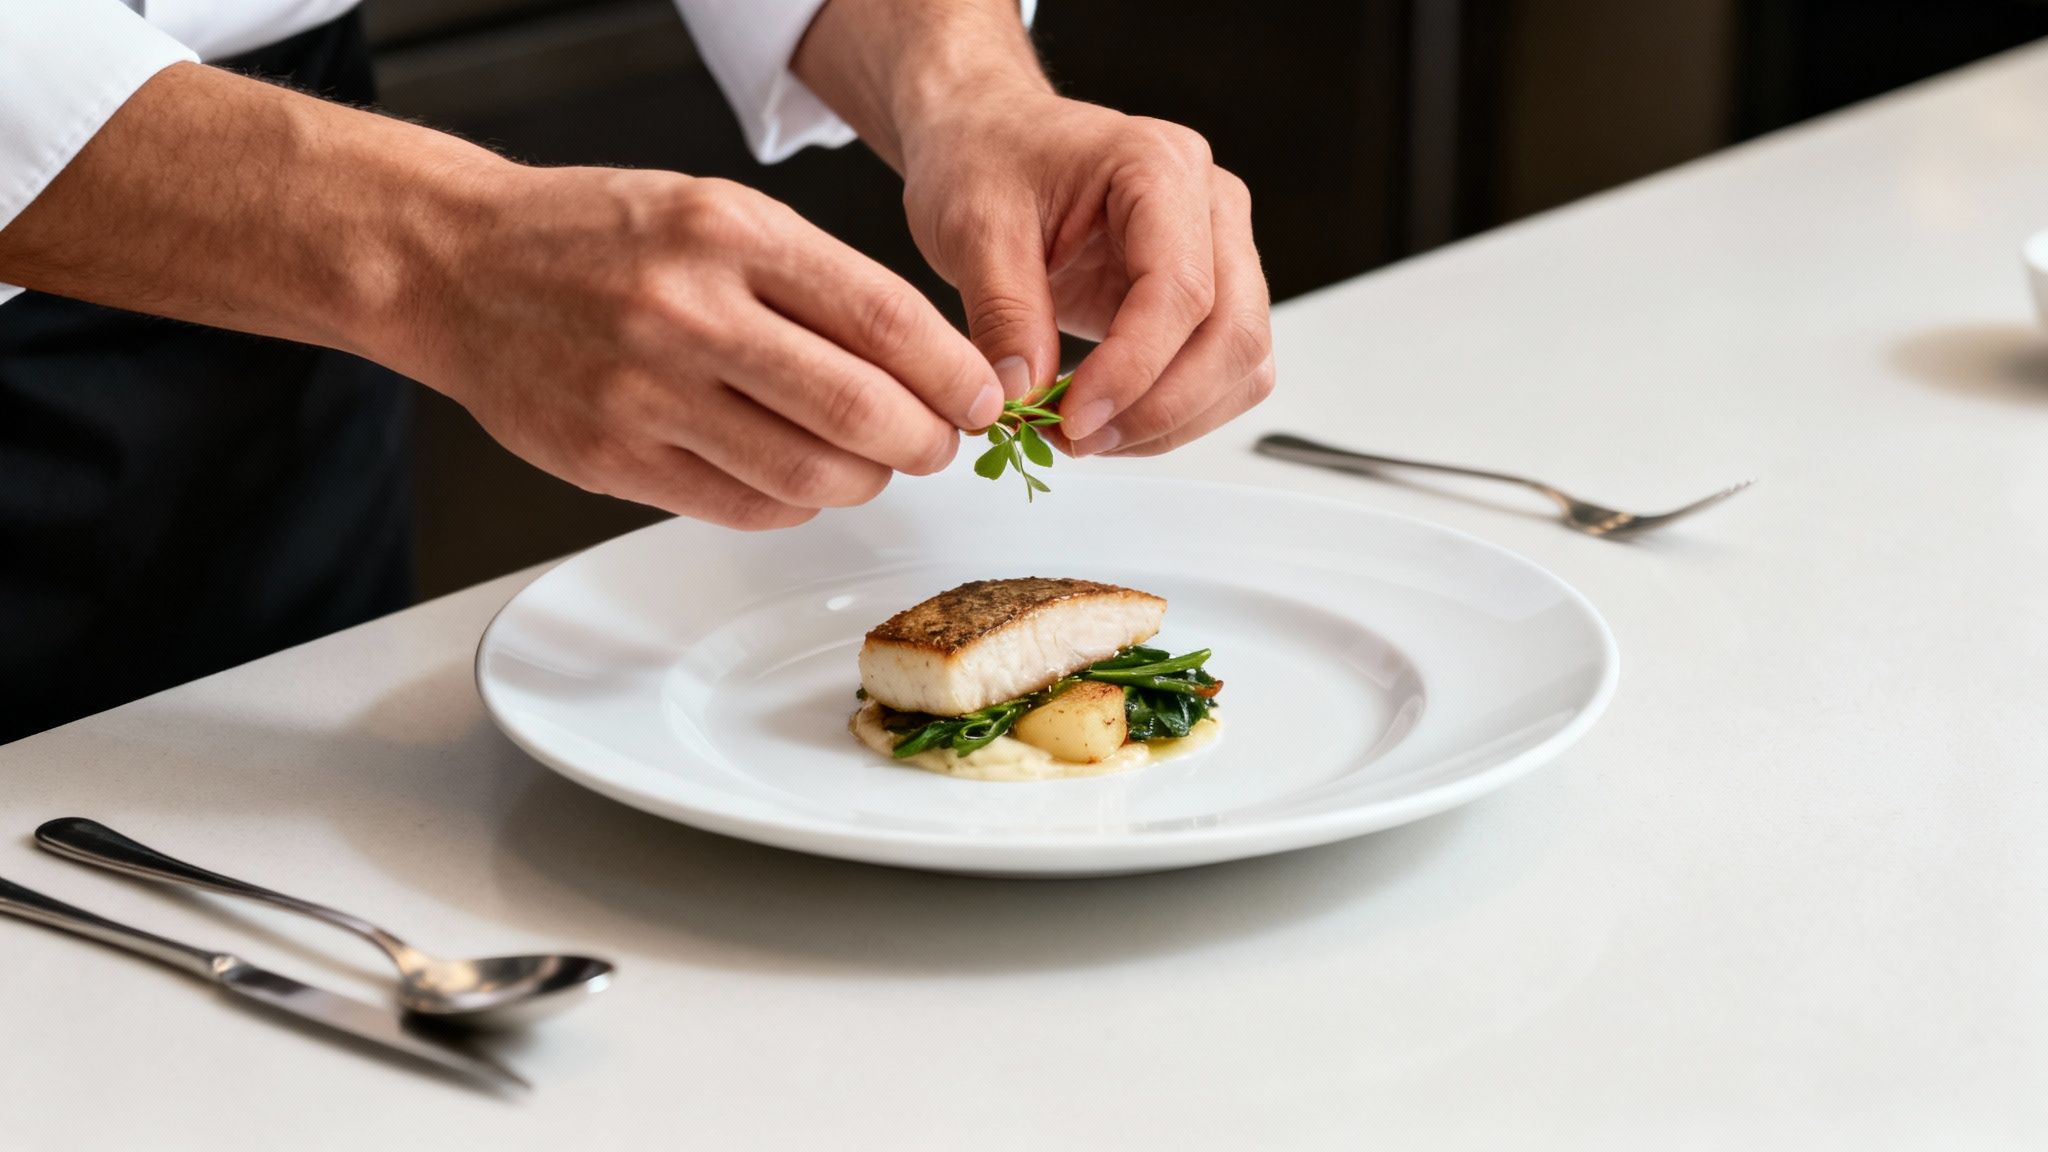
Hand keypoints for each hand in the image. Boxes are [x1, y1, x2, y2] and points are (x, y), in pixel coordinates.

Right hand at [383, 169, 1004, 528]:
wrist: (461, 265)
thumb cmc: (600, 237)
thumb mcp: (718, 212)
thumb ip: (815, 281)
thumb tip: (925, 361)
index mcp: (729, 233)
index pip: (882, 317)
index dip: (952, 373)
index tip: (980, 399)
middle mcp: (688, 311)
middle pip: (857, 409)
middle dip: (925, 441)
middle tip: (938, 444)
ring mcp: (646, 393)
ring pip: (807, 474)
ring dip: (864, 481)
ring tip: (869, 462)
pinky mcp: (612, 459)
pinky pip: (744, 507)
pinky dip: (794, 504)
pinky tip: (796, 478)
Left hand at [899, 93, 1274, 456]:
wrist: (990, 139)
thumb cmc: (986, 158)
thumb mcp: (973, 228)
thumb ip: (1003, 313)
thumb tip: (1023, 396)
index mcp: (1160, 166)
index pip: (1181, 288)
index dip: (1134, 369)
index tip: (1072, 418)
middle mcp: (1210, 205)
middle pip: (1234, 333)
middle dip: (1160, 407)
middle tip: (1078, 438)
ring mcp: (1219, 251)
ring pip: (1241, 364)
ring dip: (1171, 421)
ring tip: (1083, 435)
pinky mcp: (1207, 296)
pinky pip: (1220, 373)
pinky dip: (1172, 414)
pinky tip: (1107, 420)